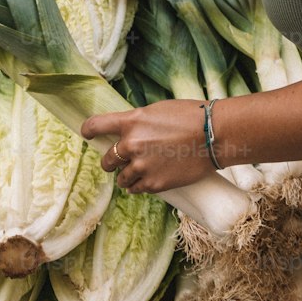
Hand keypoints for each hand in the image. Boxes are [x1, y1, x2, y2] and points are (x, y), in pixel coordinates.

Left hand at [82, 101, 214, 193]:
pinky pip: (135, 189)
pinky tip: (149, 179)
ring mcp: (141, 166)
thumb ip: (138, 122)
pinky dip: (139, 185)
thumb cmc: (191, 117)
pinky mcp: (153, 184)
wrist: (214, 136)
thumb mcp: (158, 111)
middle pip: (107, 159)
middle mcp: (131, 144)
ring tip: (143, 170)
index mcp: (132, 121)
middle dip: (113, 161)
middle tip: (123, 160)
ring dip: (127, 175)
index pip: (95, 126)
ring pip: (120, 178)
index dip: (88, 130)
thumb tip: (126, 132)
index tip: (87, 134)